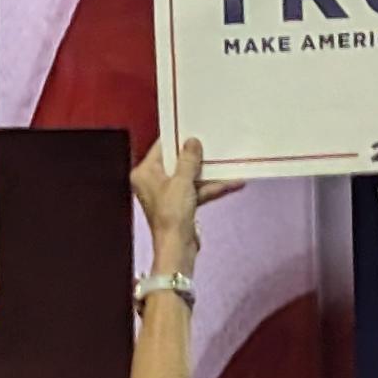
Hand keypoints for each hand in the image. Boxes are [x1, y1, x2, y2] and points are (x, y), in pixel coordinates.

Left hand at [131, 138, 240, 276]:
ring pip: (190, 177)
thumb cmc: (172, 215)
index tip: (193, 129)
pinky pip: (197, 191)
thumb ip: (188, 160)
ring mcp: (168, 194)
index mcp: (145, 173)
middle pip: (177, 162)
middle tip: (212, 142)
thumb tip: (192, 142)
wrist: (178, 248)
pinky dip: (212, 188)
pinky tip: (233, 183)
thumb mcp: (182, 181)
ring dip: (209, 173)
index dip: (178, 138)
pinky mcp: (181, 206)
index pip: (161, 147)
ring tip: (229, 163)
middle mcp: (153, 182)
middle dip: (197, 156)